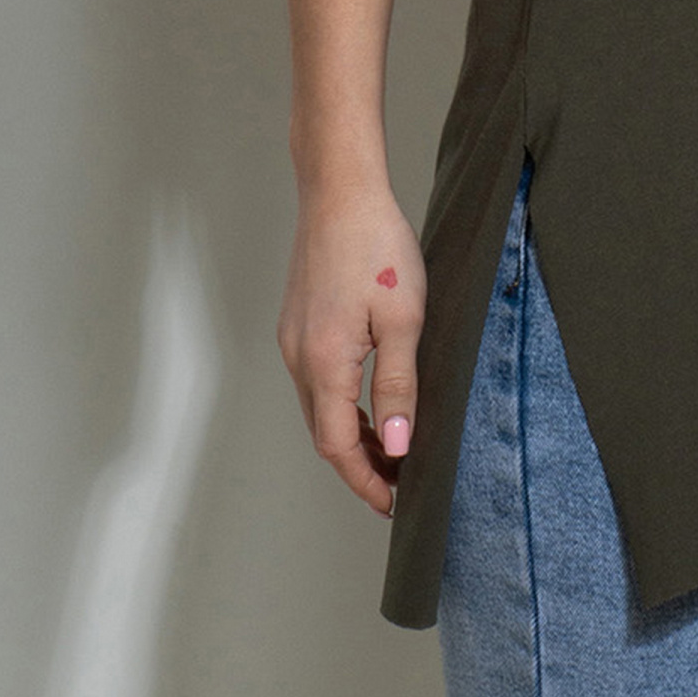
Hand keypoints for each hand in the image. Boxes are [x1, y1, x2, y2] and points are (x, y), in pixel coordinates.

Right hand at [277, 183, 424, 515]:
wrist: (340, 192)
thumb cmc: (378, 247)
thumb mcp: (404, 319)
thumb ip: (399, 385)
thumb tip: (397, 446)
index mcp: (325, 362)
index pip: (339, 446)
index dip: (365, 480)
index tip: (394, 503)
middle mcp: (299, 358)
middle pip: (324, 434)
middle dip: (359, 466)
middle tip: (397, 485)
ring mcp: (293, 340)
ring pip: (319, 409)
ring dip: (350, 437)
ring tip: (390, 451)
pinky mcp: (298, 324)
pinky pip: (316, 382)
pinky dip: (341, 406)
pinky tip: (369, 402)